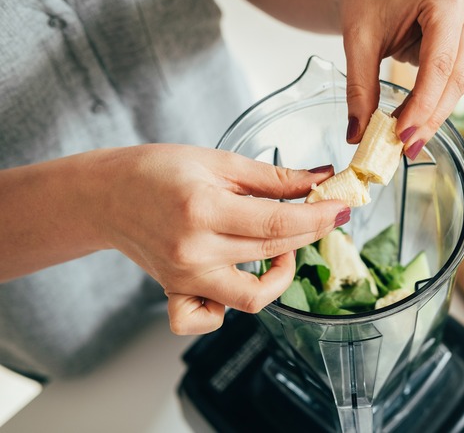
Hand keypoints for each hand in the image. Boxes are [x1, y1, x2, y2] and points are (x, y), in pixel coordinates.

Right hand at [93, 144, 347, 334]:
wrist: (105, 195)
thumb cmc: (156, 171)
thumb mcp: (217, 161)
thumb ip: (272, 177)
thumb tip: (320, 179)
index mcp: (203, 210)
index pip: (277, 223)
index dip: (317, 218)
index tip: (341, 209)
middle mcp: (193, 252)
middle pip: (271, 253)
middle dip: (309, 234)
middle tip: (322, 215)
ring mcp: (184, 279)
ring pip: (252, 297)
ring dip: (279, 274)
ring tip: (281, 246)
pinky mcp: (176, 293)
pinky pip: (209, 320)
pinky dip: (229, 310)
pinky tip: (239, 279)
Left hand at [340, 0, 463, 158]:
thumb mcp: (360, 36)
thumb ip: (360, 86)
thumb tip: (357, 133)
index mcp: (447, 0)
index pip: (439, 66)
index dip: (421, 106)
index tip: (400, 136)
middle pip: (456, 79)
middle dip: (430, 117)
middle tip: (406, 148)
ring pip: (460, 81)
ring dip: (433, 112)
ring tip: (407, 139)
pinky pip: (456, 74)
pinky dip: (434, 97)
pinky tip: (414, 118)